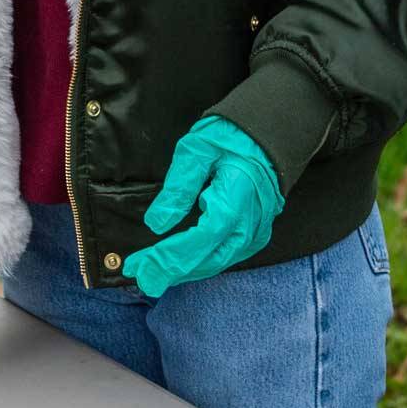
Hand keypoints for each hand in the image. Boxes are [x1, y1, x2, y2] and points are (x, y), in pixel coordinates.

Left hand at [122, 116, 284, 297]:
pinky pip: (226, 256)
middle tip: (137, 275)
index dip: (169, 256)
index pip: (200, 239)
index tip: (138, 265)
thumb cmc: (231, 136)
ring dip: (184, 271)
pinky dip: (201, 264)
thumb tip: (157, 223)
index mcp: (236, 200)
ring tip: (152, 274)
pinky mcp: (256, 233)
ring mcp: (257, 231)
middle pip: (208, 258)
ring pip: (217, 262)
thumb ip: (178, 188)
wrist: (269, 133)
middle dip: (170, 271)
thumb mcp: (197, 149)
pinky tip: (181, 266)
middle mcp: (251, 223)